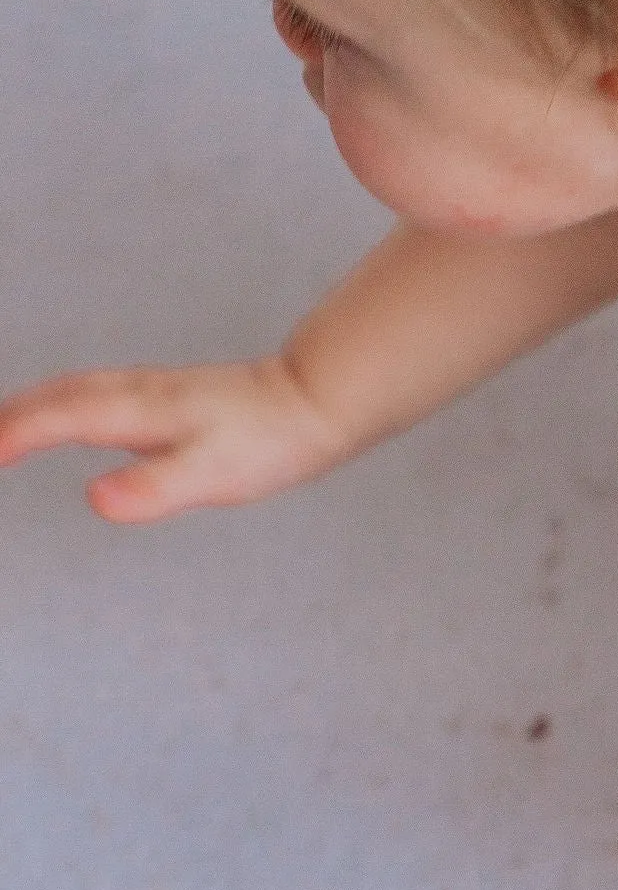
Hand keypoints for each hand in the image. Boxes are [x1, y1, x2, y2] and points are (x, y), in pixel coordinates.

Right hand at [0, 353, 351, 521]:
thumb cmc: (268, 441)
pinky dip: (64, 403)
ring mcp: (152, 391)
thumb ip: (154, 488)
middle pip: (56, 395)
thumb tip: (97, 500)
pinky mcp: (168, 397)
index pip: (58, 418)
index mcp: (138, 410)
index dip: (13, 434)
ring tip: (3, 427)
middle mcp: (137, 392)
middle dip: (9, 415)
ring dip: (32, 405)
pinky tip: (73, 420)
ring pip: (75, 389)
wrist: (314, 402)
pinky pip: (98, 394)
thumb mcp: (213, 475)